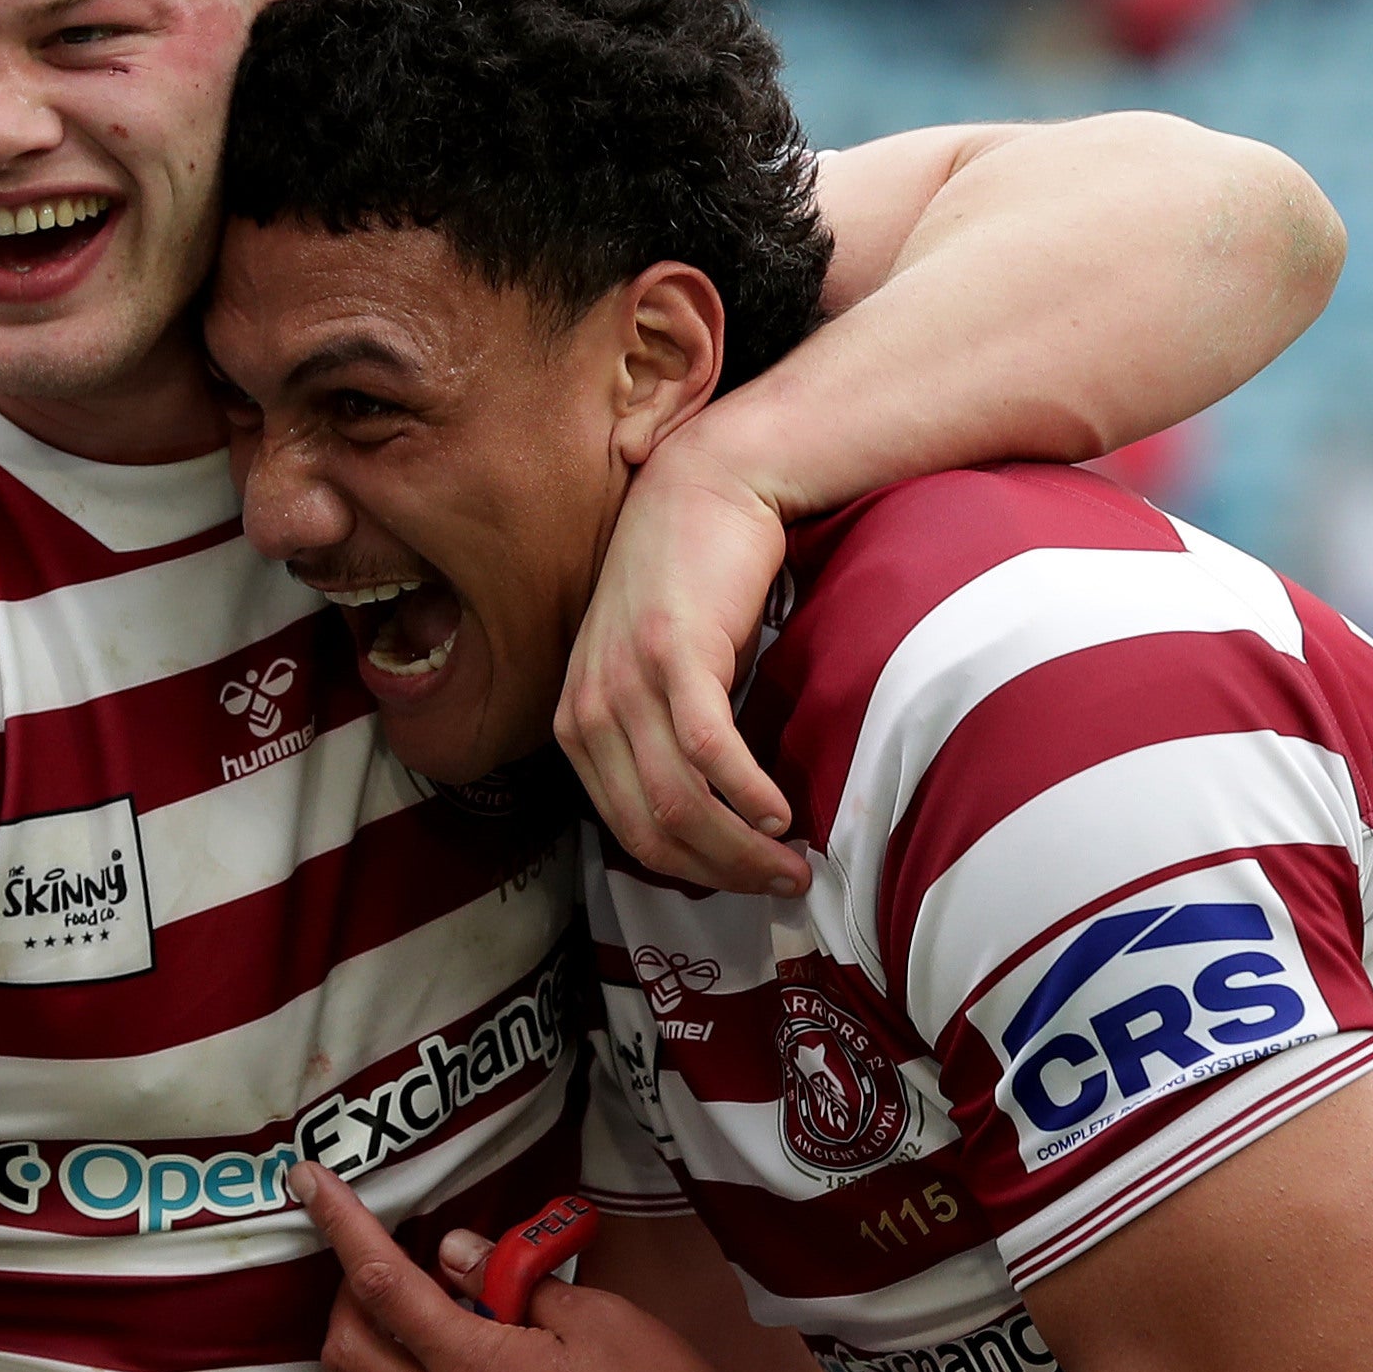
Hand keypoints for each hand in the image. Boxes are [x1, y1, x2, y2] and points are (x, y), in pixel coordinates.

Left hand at [297, 1165, 732, 1371]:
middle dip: (345, 1297)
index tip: (306, 1180)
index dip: (338, 1224)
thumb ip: (512, 1281)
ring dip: (350, 1369)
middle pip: (345, 1354)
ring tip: (387, 1338)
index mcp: (472, 1368)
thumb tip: (450, 1253)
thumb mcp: (599, 1316)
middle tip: (382, 1269)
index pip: (380, 1282)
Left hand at [557, 442, 810, 898]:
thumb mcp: (661, 674)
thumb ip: (667, 738)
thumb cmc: (695, 585)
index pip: (627, 831)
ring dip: (743, 849)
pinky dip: (746, 795)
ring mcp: (624, 682)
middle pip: (652, 830)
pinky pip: (707, 751)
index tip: (748, 883)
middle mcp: (587, 709)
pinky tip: (781, 813)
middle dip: (723, 875)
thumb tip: (719, 817)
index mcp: (577, 724)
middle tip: (784, 886)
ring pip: (680, 803)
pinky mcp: (671, 654)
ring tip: (795, 862)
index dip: (692, 873)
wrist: (707, 486)